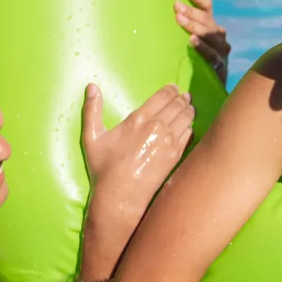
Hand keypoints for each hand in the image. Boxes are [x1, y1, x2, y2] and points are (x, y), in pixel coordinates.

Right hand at [81, 83, 194, 214]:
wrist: (121, 195)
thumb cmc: (104, 167)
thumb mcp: (92, 137)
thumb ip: (92, 110)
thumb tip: (91, 86)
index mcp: (139, 119)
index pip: (163, 96)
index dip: (171, 89)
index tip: (174, 88)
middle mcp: (157, 127)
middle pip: (178, 104)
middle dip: (182, 98)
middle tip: (184, 96)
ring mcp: (169, 141)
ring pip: (187, 117)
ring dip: (189, 110)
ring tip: (189, 107)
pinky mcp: (176, 155)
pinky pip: (189, 134)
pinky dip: (190, 126)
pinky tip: (188, 125)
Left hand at [175, 0, 230, 84]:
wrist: (207, 91)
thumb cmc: (192, 63)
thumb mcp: (186, 43)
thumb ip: (182, 29)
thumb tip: (165, 12)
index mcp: (211, 27)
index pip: (207, 8)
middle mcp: (219, 37)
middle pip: (207, 20)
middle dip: (191, 12)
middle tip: (176, 7)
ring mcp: (222, 52)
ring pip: (211, 34)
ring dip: (195, 26)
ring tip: (180, 20)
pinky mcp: (220, 67)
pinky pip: (212, 55)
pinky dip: (202, 47)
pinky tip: (192, 41)